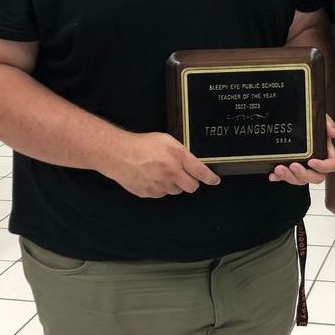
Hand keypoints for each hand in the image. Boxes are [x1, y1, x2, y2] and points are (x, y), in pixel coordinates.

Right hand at [105, 131, 220, 197]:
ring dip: (174, 184)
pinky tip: (151, 177)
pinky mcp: (149, 193)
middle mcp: (170, 173)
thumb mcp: (167, 140)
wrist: (119, 154)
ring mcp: (159, 186)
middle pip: (191, 187)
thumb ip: (181, 153)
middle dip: (191, 182)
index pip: (200, 172)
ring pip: (175, 191)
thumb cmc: (142, 144)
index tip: (215, 181)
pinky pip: (160, 194)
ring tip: (162, 172)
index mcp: (177, 157)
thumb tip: (192, 164)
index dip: (210, 178)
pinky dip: (160, 188)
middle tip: (184, 175)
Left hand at [268, 115, 334, 185]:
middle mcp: (317, 165)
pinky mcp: (291, 170)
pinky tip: (273, 176)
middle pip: (316, 178)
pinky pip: (286, 178)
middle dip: (303, 174)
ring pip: (300, 180)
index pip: (331, 165)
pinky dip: (279, 178)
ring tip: (279, 169)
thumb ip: (328, 124)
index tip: (311, 161)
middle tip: (293, 166)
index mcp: (327, 154)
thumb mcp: (321, 119)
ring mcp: (304, 169)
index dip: (323, 167)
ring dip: (289, 177)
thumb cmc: (312, 122)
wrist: (297, 118)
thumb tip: (333, 133)